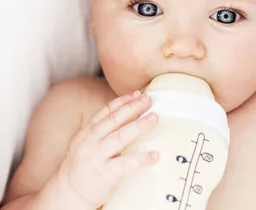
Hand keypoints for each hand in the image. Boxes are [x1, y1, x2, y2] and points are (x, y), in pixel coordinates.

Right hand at [56, 90, 158, 208]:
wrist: (67, 194)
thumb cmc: (82, 166)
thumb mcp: (87, 144)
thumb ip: (103, 131)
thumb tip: (130, 114)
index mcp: (87, 133)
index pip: (105, 112)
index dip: (122, 101)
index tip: (136, 93)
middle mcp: (90, 142)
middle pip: (114, 120)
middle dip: (132, 108)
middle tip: (149, 99)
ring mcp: (97, 157)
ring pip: (120, 137)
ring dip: (139, 125)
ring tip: (154, 118)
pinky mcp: (105, 174)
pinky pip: (126, 164)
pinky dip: (141, 159)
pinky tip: (154, 155)